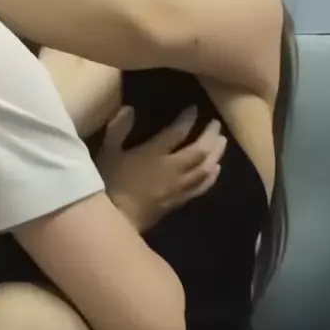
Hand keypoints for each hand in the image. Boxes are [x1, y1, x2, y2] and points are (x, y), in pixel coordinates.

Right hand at [99, 106, 224, 231]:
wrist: (115, 220)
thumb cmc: (108, 184)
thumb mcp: (107, 153)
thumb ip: (117, 130)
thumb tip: (130, 109)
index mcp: (154, 154)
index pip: (177, 132)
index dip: (188, 119)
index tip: (194, 109)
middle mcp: (172, 169)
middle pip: (199, 150)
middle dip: (209, 135)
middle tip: (215, 124)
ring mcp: (178, 187)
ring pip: (205, 168)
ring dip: (216, 154)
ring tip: (222, 142)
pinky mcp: (179, 201)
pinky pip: (201, 187)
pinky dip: (211, 176)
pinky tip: (216, 169)